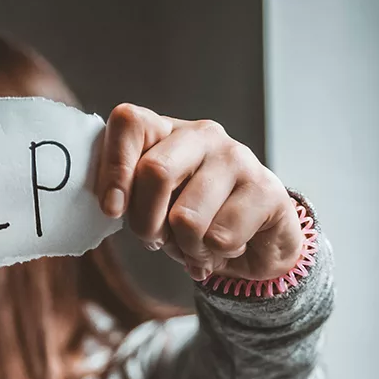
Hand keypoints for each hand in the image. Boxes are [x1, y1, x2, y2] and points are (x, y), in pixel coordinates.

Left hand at [96, 104, 302, 281]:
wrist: (257, 242)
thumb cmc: (194, 220)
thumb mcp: (153, 206)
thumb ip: (129, 197)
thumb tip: (112, 205)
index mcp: (165, 132)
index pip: (129, 123)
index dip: (114, 168)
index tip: (112, 209)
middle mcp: (201, 135)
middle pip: (155, 172)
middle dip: (146, 223)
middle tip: (157, 240)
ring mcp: (237, 157)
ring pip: (186, 217)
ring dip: (184, 248)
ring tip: (196, 246)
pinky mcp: (266, 188)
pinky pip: (220, 238)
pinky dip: (214, 256)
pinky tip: (225, 247)